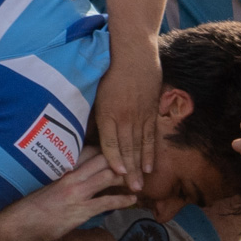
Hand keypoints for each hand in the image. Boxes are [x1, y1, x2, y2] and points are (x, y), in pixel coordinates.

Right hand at [0, 152, 133, 240]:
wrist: (22, 224)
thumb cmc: (34, 207)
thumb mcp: (49, 186)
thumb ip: (64, 179)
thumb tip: (77, 177)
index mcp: (64, 169)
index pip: (90, 151)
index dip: (108, 150)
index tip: (121, 151)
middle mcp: (72, 177)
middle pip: (104, 160)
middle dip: (123, 160)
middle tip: (138, 164)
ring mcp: (77, 193)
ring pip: (109, 177)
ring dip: (127, 178)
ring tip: (139, 180)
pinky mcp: (81, 210)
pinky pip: (107, 202)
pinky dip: (123, 200)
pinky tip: (133, 200)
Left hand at [94, 44, 159, 188]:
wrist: (132, 51)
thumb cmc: (109, 68)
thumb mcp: (96, 90)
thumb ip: (96, 112)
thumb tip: (89, 130)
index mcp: (107, 112)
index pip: (110, 143)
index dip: (114, 160)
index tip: (117, 176)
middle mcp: (124, 117)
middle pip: (127, 149)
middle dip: (129, 171)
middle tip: (133, 190)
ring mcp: (139, 115)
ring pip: (140, 145)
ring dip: (141, 166)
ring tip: (142, 183)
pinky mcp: (150, 110)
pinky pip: (151, 135)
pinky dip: (151, 151)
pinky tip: (151, 164)